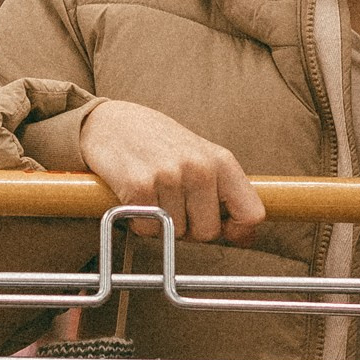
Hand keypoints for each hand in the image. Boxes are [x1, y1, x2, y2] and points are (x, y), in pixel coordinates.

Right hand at [77, 101, 265, 242]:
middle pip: (208, 232)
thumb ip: (222, 192)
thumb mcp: (199, 157)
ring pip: (175, 233)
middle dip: (189, 227)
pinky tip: (134, 197)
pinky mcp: (139, 186)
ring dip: (160, 222)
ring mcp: (169, 176)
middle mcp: (199, 167)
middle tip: (173, 203)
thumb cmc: (156, 143)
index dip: (237, 230)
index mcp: (221, 160)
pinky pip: (148, 229)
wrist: (108, 123)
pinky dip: (138, 221)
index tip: (223, 229)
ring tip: (152, 194)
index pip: (251, 213)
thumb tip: (246, 237)